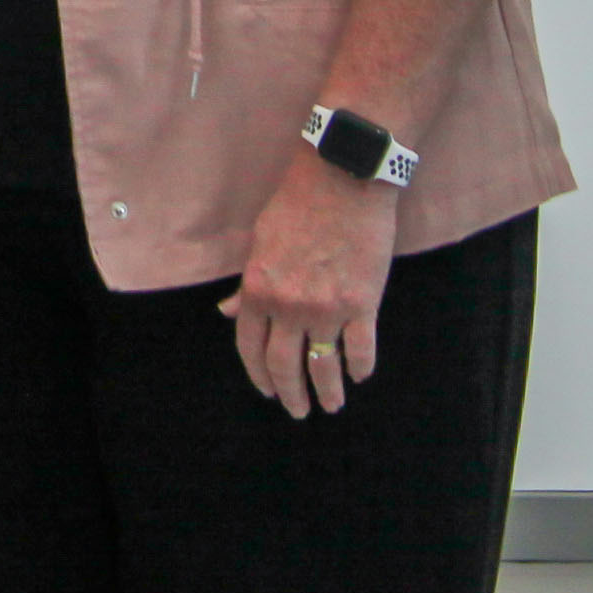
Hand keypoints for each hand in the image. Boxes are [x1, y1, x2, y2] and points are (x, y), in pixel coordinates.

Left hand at [222, 156, 397, 418]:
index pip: (250, 346)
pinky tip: (358, 376)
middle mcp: (289, 305)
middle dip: (291, 395)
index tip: (268, 391)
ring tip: (332, 406)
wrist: (341, 181)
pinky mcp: (363, 305)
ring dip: (328, 392)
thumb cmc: (296, 206)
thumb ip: (248, 285)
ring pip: (324, 366)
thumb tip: (229, 312)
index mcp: (259, 289)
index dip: (258, 374)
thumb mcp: (259, 242)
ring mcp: (327, 309)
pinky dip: (359, 368)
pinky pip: (360, 350)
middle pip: (285, 365)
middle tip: (298, 411)